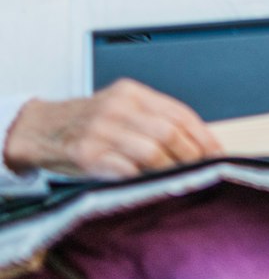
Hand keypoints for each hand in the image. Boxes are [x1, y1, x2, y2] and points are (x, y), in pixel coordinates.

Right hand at [4, 80, 221, 179]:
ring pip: (151, 151)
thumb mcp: (122, 109)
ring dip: (170, 170)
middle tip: (203, 173)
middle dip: (191, 156)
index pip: (180, 113)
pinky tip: (151, 186)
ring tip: (180, 182)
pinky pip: (123, 169)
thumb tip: (198, 145)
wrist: (40, 129)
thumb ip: (154, 120)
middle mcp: (118, 107)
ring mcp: (101, 130)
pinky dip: (142, 179)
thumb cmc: (88, 124)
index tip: (217, 154)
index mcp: (133, 93)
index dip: (203, 136)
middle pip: (169, 132)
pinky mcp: (86, 154)